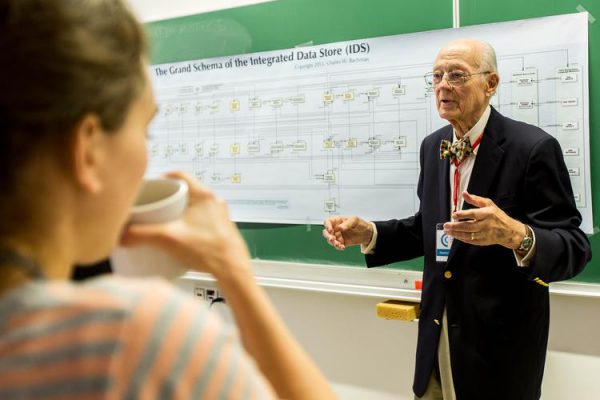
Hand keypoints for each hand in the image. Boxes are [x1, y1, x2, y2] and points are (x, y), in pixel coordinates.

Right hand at [120, 171, 249, 276]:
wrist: (232, 270)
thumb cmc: (206, 250)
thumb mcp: (167, 239)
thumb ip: (140, 235)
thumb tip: (119, 235)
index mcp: (203, 196)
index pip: (180, 175)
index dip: (163, 177)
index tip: (152, 183)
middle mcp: (215, 202)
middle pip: (187, 191)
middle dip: (169, 197)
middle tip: (154, 205)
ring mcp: (221, 215)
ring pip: (196, 206)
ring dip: (181, 211)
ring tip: (164, 221)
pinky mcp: (223, 229)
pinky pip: (203, 219)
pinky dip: (191, 222)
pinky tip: (182, 235)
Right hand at [322, 216, 373, 249]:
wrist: (367, 233)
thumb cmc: (360, 224)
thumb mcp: (355, 220)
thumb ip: (347, 224)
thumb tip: (340, 227)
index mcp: (338, 221)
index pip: (328, 222)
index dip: (327, 225)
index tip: (330, 230)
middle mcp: (336, 228)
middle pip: (326, 232)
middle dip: (328, 236)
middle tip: (332, 239)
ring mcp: (338, 236)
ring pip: (330, 240)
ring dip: (333, 243)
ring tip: (339, 244)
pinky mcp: (341, 242)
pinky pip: (336, 245)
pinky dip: (338, 247)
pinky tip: (342, 247)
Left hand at [443, 191, 525, 248]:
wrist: (509, 231)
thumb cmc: (497, 216)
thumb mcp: (488, 204)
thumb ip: (475, 199)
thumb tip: (464, 193)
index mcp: (487, 214)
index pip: (473, 214)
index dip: (463, 214)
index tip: (454, 215)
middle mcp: (486, 225)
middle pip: (469, 226)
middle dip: (455, 226)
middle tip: (446, 225)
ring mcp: (484, 234)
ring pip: (468, 235)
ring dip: (456, 233)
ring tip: (447, 231)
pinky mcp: (483, 241)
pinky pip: (470, 240)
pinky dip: (461, 238)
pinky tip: (455, 235)